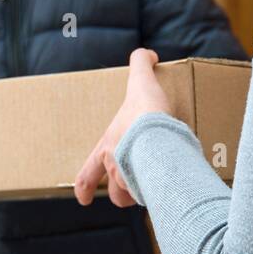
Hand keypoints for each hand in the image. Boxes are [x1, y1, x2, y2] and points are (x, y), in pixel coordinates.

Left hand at [74, 48, 171, 207]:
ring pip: (134, 197)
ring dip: (141, 195)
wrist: (159, 132)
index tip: (83, 199)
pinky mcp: (152, 188)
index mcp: (107, 147)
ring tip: (154, 189)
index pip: (87, 174)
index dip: (83, 188)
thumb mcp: (140, 81)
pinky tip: (170, 188)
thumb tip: (149, 54)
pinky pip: (154, 197)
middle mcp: (115, 167)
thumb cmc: (145, 111)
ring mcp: (132, 181)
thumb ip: (141, 63)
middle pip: (115, 191)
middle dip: (122, 193)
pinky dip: (160, 195)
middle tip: (132, 190)